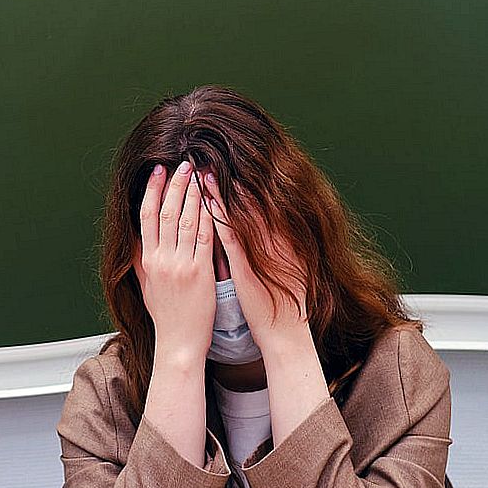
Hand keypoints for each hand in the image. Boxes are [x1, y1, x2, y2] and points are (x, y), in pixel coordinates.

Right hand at [133, 160, 215, 364]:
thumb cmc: (165, 316)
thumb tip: (134, 238)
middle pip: (165, 212)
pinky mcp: (200, 273)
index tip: (158, 171)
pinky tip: (213, 201)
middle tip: (183, 163)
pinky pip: (205, 238)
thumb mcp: (145, 285)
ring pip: (185, 220)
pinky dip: (208, 216)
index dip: (151, 191)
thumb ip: (140, 260)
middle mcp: (160, 260)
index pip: (146, 217)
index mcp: (147, 260)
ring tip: (199, 174)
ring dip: (193, 194)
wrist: (179, 343)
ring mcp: (180, 265)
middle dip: (174, 185)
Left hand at [200, 171, 310, 354]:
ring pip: (236, 213)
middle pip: (248, 201)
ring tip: (201, 169)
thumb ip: (275, 245)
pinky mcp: (245, 266)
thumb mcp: (284, 267)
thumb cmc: (283, 303)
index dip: (242, 182)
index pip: (260, 203)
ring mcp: (258, 252)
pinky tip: (206, 200)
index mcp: (280, 239)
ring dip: (218, 191)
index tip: (228, 161)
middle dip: (228, 179)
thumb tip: (262, 226)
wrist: (286, 331)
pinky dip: (218, 215)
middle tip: (208, 156)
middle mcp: (271, 240)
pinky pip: (229, 235)